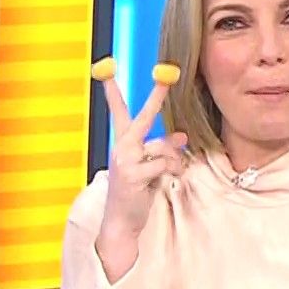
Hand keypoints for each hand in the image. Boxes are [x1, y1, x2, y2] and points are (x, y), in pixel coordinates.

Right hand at [93, 60, 186, 255]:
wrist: (122, 221)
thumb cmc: (135, 192)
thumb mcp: (150, 167)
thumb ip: (163, 149)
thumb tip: (182, 136)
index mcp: (123, 142)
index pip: (118, 110)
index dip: (111, 90)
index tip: (106, 68)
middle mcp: (121, 147)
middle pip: (143, 116)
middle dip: (156, 95)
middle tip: (166, 74)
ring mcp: (126, 160)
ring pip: (163, 146)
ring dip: (175, 159)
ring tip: (173, 172)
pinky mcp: (134, 174)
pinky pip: (165, 164)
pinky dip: (172, 172)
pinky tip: (166, 181)